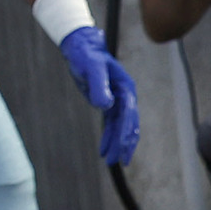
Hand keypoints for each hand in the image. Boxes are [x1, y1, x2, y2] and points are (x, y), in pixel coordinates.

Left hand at [58, 26, 143, 165]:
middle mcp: (126, 95)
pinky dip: (109, 136)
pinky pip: (112, 123)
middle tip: (116, 161)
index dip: (126, 133)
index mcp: (126, 88)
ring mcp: (118, 99)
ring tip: (109, 161)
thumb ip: (98, 86)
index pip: (128, 115)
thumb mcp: (91, 69)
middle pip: (128, 124)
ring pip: (121, 127)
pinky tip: (103, 149)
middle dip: (123, 143)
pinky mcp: (109, 102)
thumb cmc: (86, 56)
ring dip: (116, 143)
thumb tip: (106, 106)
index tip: (122, 150)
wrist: (81, 48)